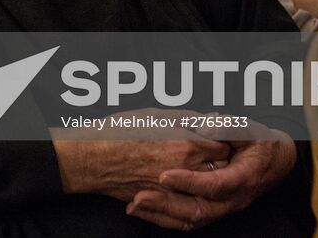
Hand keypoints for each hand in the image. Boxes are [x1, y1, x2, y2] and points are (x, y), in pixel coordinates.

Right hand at [52, 111, 231, 202]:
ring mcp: (176, 189)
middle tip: (212, 151)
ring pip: (208, 186)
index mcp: (186, 144)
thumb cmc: (120, 132)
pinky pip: (190, 200)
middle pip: (221, 167)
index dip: (221, 138)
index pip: (223, 144)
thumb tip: (208, 120)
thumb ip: (186, 119)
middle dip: (220, 158)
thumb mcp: (155, 115)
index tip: (216, 136)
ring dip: (208, 176)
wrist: (94, 160)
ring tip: (200, 166)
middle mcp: (186, 169)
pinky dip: (192, 192)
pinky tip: (185, 182)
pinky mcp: (164, 201)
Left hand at [128, 129, 296, 230]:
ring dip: (161, 214)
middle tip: (139, 197)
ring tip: (134, 206)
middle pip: (198, 211)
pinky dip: (163, 218)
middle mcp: (232, 200)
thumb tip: (205, 125)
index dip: (189, 182)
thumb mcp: (251, 129)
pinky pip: (186, 221)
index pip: (215, 185)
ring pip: (190, 220)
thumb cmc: (261, 142)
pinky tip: (142, 210)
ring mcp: (221, 209)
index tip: (164, 175)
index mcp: (243, 178)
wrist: (274, 163)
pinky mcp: (211, 210)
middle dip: (167, 205)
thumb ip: (228, 126)